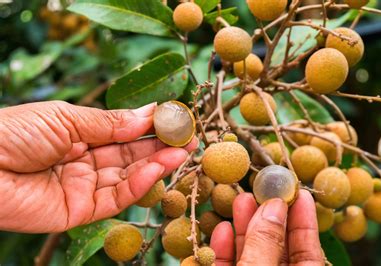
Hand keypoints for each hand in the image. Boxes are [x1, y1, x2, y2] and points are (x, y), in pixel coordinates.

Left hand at [0, 101, 197, 232]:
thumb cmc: (11, 133)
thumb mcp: (65, 118)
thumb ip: (109, 123)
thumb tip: (147, 114)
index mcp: (77, 135)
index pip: (121, 132)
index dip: (148, 126)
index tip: (174, 118)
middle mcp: (84, 162)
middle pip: (129, 156)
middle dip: (159, 146)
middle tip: (187, 137)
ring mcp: (82, 188)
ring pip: (128, 178)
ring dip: (156, 165)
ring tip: (181, 151)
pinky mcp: (79, 212)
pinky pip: (115, 199)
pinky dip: (139, 185)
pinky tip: (157, 168)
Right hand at [210, 190, 323, 264]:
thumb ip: (265, 244)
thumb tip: (274, 206)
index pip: (309, 255)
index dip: (304, 223)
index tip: (300, 194)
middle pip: (278, 251)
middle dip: (269, 219)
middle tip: (265, 190)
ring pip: (252, 257)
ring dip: (244, 230)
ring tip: (241, 201)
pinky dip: (224, 252)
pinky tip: (222, 230)